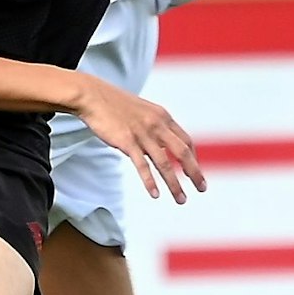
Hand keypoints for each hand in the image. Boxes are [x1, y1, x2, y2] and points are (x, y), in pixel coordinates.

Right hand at [73, 77, 205, 203]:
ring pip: (164, 163)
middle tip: (201, 189)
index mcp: (162, 116)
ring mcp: (142, 134)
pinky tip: (155, 194)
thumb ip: (154, 126)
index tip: (195, 172)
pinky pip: (142, 165)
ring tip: (181, 199)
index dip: (194, 158)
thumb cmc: (114, 103)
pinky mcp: (127, 141)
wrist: (92, 95)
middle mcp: (156, 125)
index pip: (186, 140)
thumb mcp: (142, 110)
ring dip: (175, 184)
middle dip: (194, 173)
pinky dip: (150, 181)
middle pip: (182, 153)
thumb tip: (159, 145)